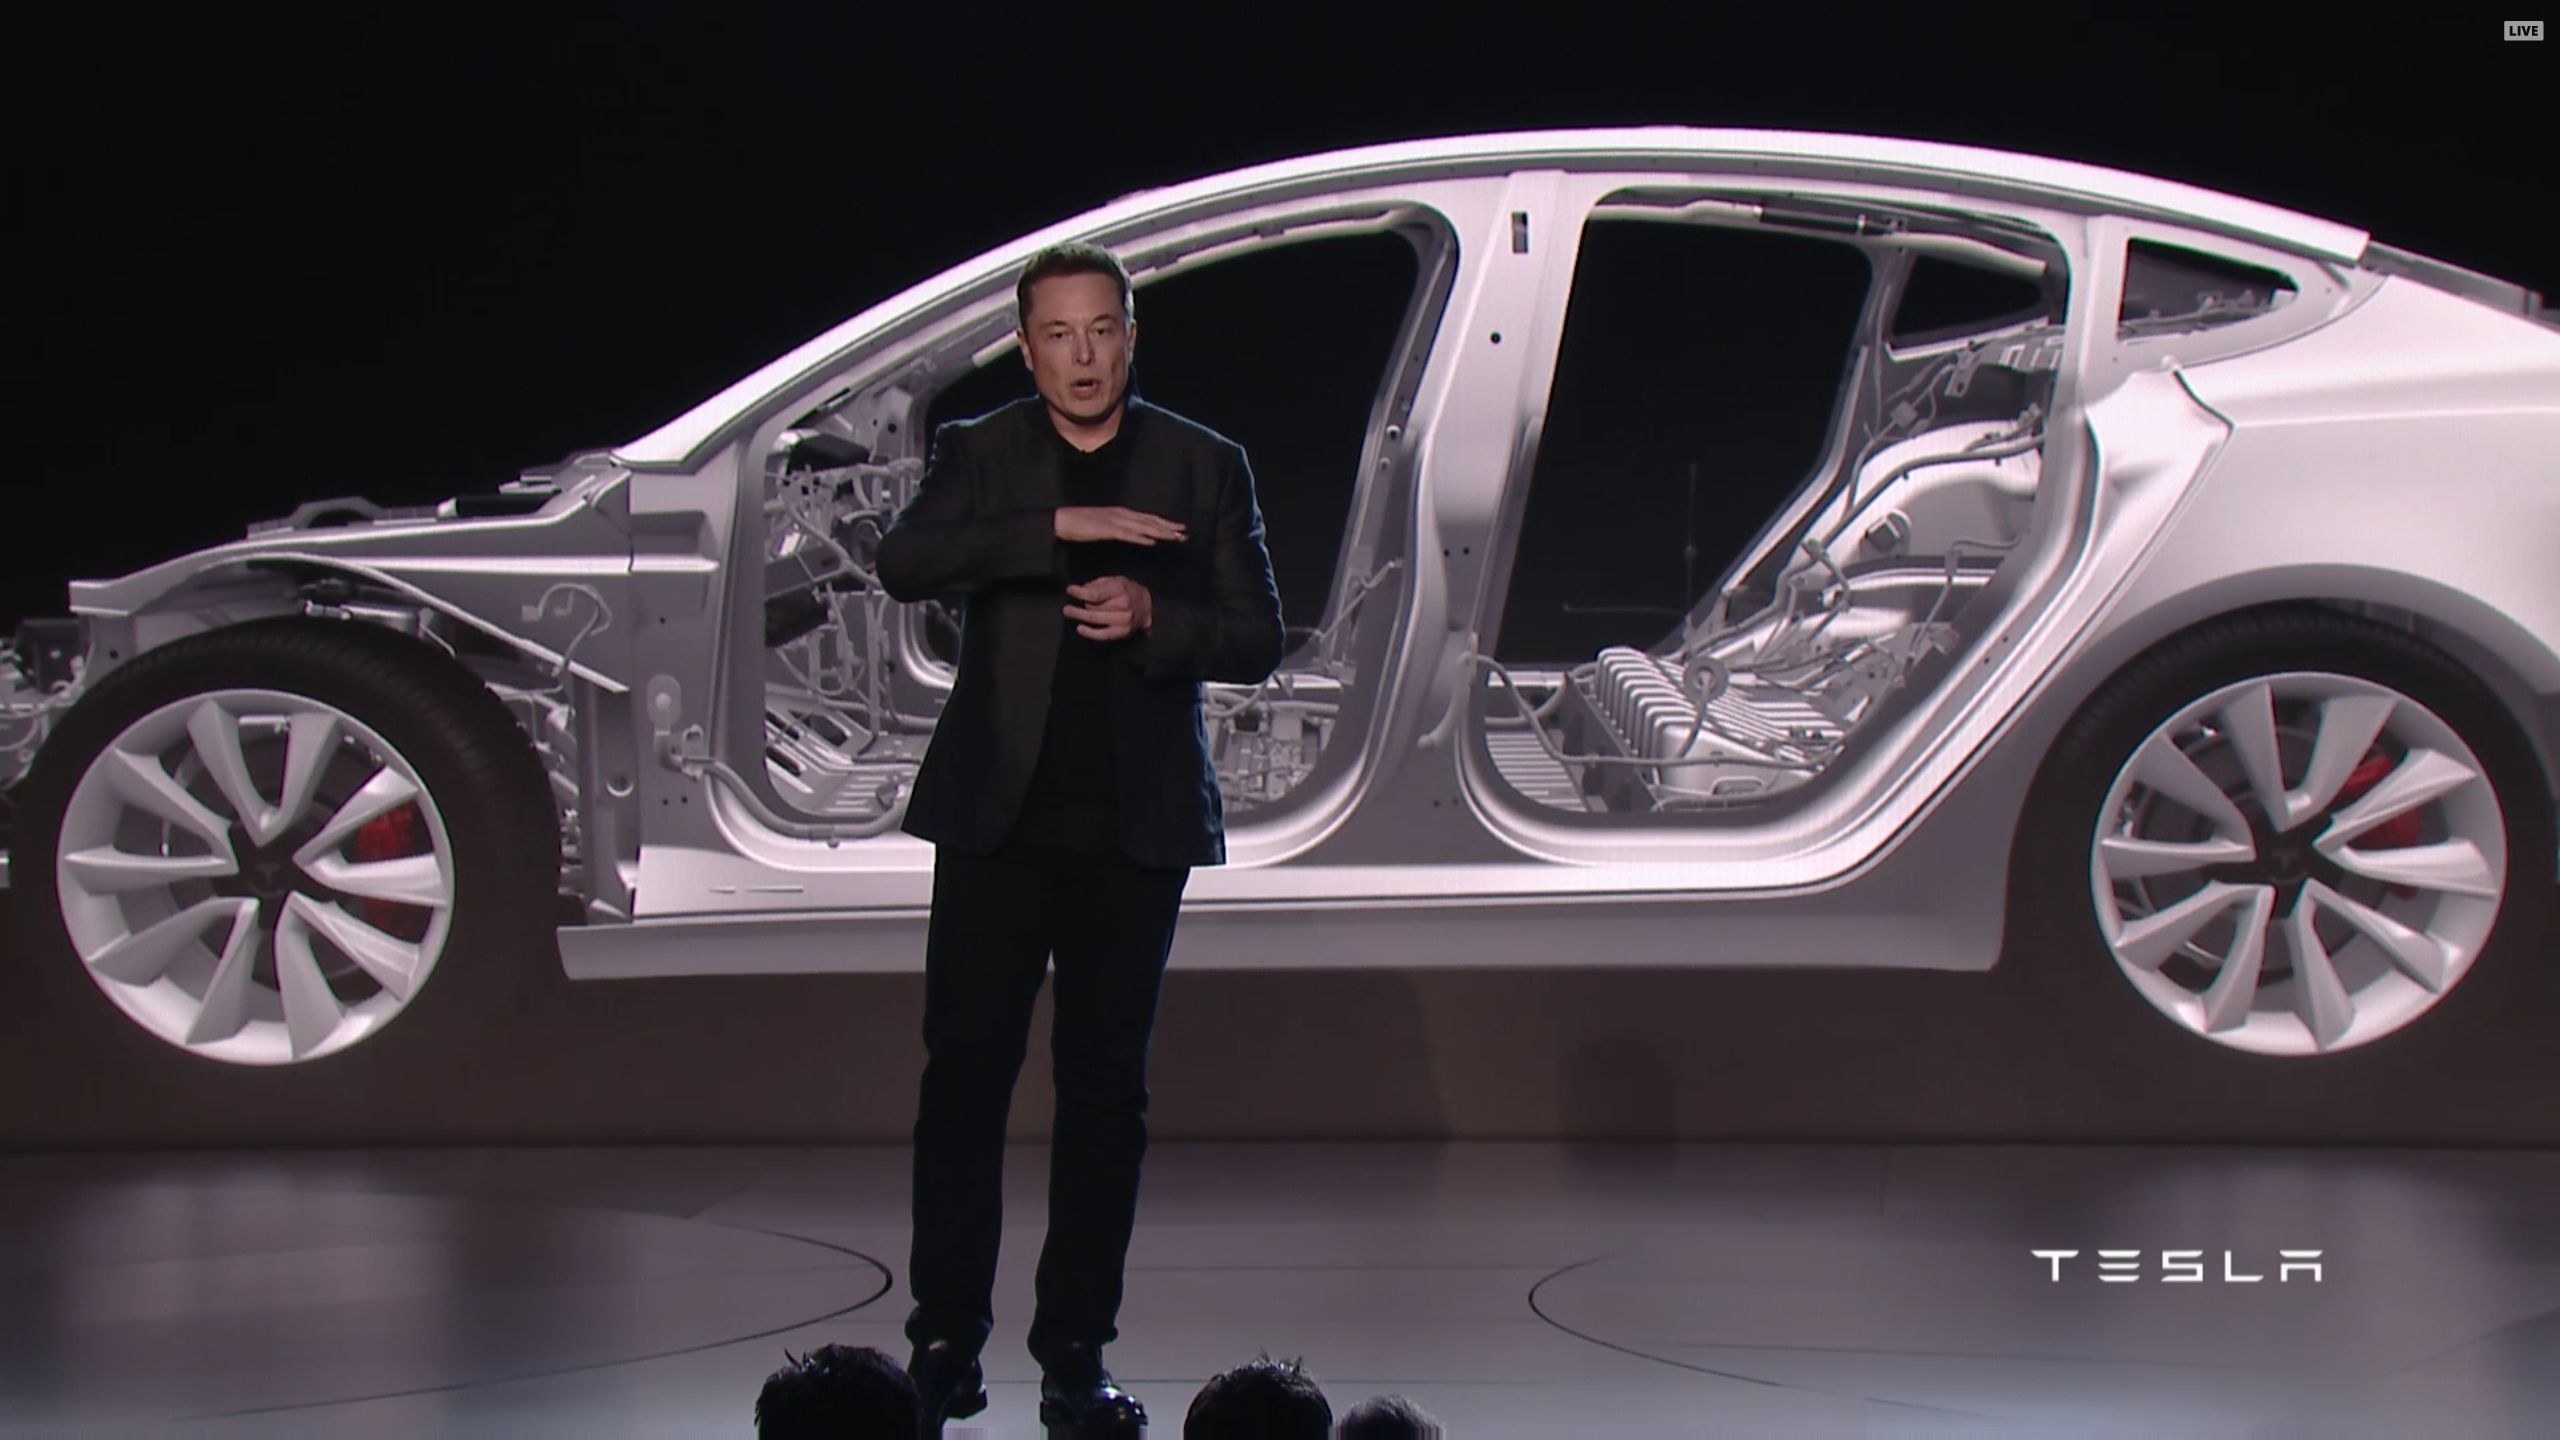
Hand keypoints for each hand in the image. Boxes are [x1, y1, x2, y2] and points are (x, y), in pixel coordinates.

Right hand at [1055, 505, 1185, 545]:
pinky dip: (1140, 538)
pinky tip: (1151, 542)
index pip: (1148, 518)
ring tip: (1174, 538)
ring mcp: (1115, 521)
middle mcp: (1121, 514)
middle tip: (1185, 534)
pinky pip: (1126, 534)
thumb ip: (1120, 529)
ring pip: (1142, 527)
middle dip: (1168, 528)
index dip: (1165, 523)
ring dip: (1160, 533)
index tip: (1179, 528)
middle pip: (1149, 521)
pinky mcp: (1106, 529)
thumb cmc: (1082, 524)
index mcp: (1122, 513)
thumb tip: (1134, 535)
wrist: (1063, 520)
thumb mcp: (1105, 526)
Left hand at [1065, 576, 1151, 640]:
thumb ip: (1097, 584)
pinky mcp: (1122, 631)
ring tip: (1069, 613)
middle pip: (1094, 607)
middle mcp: (1123, 604)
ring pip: (1096, 619)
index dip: (1080, 592)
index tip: (1070, 590)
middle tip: (1066, 607)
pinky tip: (1080, 628)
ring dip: (1081, 616)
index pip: (1096, 593)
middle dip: (1080, 606)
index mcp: (1120, 589)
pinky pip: (1103, 634)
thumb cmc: (1127, 591)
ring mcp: (1123, 620)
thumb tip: (1081, 590)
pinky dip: (1090, 632)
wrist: (1147, 606)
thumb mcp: (1114, 580)